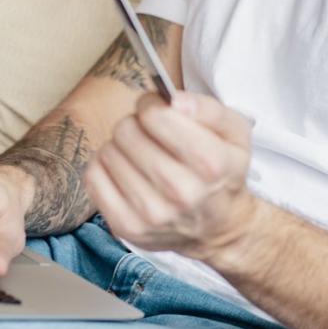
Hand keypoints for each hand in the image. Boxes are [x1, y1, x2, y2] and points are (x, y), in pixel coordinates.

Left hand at [84, 91, 256, 260]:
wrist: (218, 228)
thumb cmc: (222, 170)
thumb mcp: (234, 133)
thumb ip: (208, 109)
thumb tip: (174, 100)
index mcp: (210, 163)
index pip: (156, 116)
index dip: (152, 104)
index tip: (157, 109)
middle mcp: (181, 192)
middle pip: (127, 132)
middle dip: (135, 123)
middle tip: (147, 132)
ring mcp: (151, 214)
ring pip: (108, 151)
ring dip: (120, 145)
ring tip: (139, 153)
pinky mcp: (126, 227)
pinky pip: (93, 177)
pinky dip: (104, 166)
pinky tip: (124, 168)